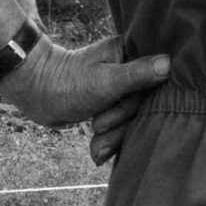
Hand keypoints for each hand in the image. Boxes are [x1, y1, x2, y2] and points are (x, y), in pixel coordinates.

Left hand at [0, 33, 169, 159]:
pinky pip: (122, 127)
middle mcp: (131, 67)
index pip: (159, 81)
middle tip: (99, 124)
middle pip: (147, 105)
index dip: (143, 102)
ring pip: (134, 120)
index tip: (121, 106)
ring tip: (95, 137)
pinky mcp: (113, 105)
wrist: (35, 94)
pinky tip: (97, 152)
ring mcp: (122, 88)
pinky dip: (109, 141)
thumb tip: (169, 63)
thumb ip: (138, 75)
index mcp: (132, 52)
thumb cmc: (67, 83)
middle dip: (122, 122)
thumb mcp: (105, 81)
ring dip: (114, 135)